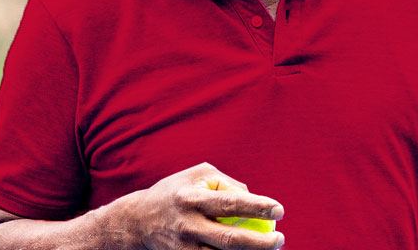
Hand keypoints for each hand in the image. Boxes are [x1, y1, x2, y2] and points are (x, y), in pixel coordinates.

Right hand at [97, 162, 285, 249]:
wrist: (137, 221)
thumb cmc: (175, 192)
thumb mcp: (196, 176)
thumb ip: (226, 183)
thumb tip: (254, 198)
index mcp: (191, 199)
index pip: (231, 204)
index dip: (257, 207)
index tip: (279, 210)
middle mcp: (187, 225)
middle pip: (231, 240)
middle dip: (261, 243)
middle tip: (280, 238)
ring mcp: (185, 248)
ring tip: (270, 247)